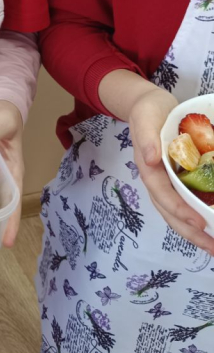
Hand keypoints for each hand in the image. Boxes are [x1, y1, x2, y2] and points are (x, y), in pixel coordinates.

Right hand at [129, 85, 213, 254]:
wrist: (147, 104)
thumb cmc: (147, 111)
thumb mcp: (145, 117)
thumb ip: (145, 137)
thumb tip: (150, 159)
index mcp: (147, 167)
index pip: (162, 194)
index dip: (179, 211)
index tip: (198, 223)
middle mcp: (156, 179)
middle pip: (169, 212)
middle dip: (189, 232)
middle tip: (212, 248)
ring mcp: (165, 181)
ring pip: (176, 212)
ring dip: (192, 231)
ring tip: (213, 246)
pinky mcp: (175, 178)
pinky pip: (184, 201)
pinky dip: (195, 216)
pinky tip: (210, 225)